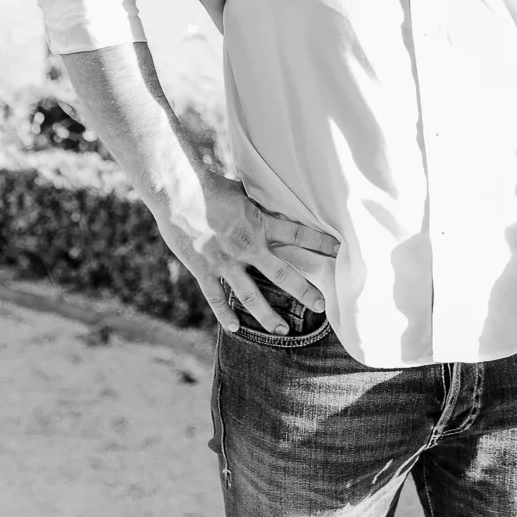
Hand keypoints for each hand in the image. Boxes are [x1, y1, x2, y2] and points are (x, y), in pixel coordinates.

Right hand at [150, 161, 339, 334]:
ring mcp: (225, 261)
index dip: (320, 242)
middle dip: (304, 291)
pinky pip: (215, 297)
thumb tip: (274, 191)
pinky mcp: (203, 269)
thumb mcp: (242, 190)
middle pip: (283, 273)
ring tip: (282, 330)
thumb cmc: (209, 186)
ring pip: (251, 295)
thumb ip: (257, 200)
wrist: (178, 192)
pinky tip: (234, 328)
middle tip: (321, 305)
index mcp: (259, 222)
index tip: (338, 250)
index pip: (298, 234)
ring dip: (267, 315)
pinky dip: (224, 314)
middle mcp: (247, 246)